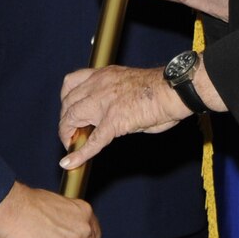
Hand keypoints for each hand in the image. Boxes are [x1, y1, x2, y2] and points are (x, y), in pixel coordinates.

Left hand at [58, 65, 191, 170]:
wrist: (174, 89)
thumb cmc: (161, 88)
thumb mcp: (128, 84)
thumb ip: (114, 97)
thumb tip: (113, 114)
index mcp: (104, 74)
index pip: (72, 82)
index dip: (66, 99)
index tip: (68, 111)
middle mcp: (99, 85)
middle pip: (68, 101)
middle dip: (65, 118)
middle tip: (70, 132)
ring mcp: (104, 104)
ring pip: (72, 117)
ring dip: (67, 133)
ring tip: (70, 144)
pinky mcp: (114, 121)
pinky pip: (92, 141)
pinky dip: (79, 154)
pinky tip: (70, 163)